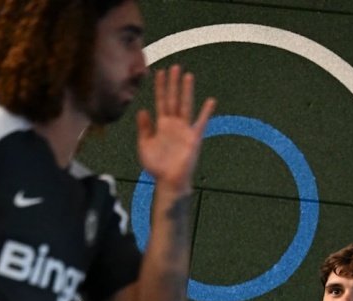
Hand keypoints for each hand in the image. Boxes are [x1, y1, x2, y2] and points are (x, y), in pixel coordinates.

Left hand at [137, 66, 215, 189]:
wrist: (169, 181)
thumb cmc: (157, 166)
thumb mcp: (144, 145)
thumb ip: (143, 128)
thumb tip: (142, 110)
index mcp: (162, 125)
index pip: (161, 101)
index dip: (160, 87)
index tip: (160, 72)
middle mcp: (174, 124)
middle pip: (174, 99)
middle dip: (173, 83)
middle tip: (175, 66)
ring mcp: (184, 130)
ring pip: (185, 105)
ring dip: (186, 91)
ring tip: (188, 75)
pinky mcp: (193, 138)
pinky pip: (200, 123)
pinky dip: (206, 113)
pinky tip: (210, 101)